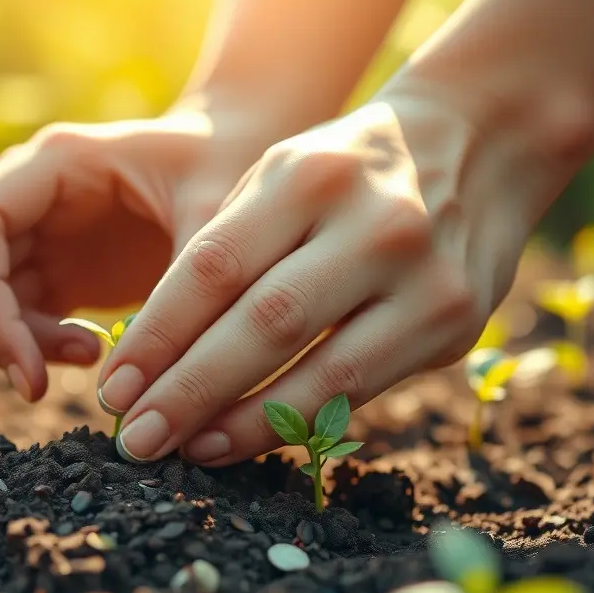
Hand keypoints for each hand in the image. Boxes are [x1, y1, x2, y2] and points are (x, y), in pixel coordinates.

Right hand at [0, 107, 276, 401]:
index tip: (27, 364)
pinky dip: (31, 347)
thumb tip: (130, 384)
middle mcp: (25, 192)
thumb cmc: (228, 171)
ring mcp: (31, 232)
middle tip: (44, 380)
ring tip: (89, 359)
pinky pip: (7, 316)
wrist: (238, 157)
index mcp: (54, 161)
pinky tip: (93, 355)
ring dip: (7, 342)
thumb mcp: (217, 223)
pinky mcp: (47, 269)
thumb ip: (178, 291)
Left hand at [98, 91, 563, 465]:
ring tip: (184, 451)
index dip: (158, 336)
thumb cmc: (346, 169)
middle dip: (189, 391)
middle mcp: (374, 226)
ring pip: (320, 372)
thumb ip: (226, 249)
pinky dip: (299, 423)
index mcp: (310, 176)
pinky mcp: (455, 326)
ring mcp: (425, 280)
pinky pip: (362, 391)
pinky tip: (247, 440)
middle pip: (264, 325)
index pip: (216, 267)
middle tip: (133, 438)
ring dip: (243, 423)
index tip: (112, 388)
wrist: (481, 142)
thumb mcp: (282, 173)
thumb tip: (153, 355)